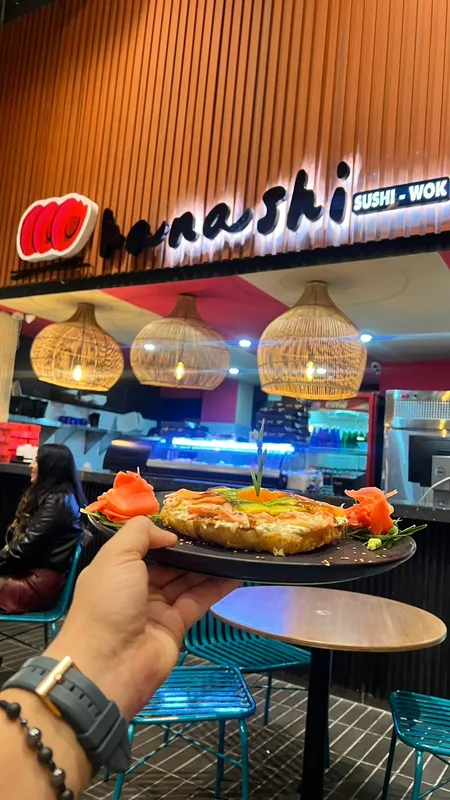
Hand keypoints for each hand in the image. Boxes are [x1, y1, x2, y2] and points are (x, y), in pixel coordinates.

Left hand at [46, 517, 238, 719]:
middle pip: (168, 563)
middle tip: (216, 531)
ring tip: (231, 546)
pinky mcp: (177, 625)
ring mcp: (158, 607)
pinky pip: (199, 600)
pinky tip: (235, 572)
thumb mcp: (116, 557)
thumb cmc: (108, 603)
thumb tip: (170, 536)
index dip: (164, 535)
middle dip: (190, 549)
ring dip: (207, 565)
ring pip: (186, 580)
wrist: (110, 664)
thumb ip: (141, 534)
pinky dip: (217, 587)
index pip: (144, 547)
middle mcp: (137, 587)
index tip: (188, 522)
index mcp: (117, 569)